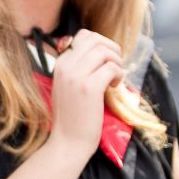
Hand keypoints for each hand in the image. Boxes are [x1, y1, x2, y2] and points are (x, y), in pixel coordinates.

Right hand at [48, 29, 123, 159]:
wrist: (68, 141)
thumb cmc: (71, 117)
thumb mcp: (67, 86)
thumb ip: (77, 68)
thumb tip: (100, 53)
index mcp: (60, 63)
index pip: (83, 36)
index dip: (100, 44)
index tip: (106, 60)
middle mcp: (66, 66)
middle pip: (95, 39)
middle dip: (112, 49)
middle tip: (115, 66)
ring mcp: (76, 76)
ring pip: (104, 51)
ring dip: (116, 62)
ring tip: (115, 78)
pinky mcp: (89, 87)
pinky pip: (111, 68)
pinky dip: (118, 75)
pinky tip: (114, 87)